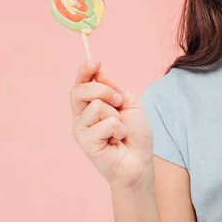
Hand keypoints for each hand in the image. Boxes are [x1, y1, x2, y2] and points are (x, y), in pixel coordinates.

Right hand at [69, 60, 154, 189]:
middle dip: (104, 90)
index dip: (84, 70)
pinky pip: (104, 123)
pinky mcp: (85, 143)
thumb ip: (114, 87)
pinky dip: (118, 130)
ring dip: (116, 115)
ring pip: (96, 106)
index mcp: (91, 104)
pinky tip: (117, 140)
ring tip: (120, 129)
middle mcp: (81, 116)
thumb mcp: (129, 103)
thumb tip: (98, 71)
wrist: (141, 160)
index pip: (80, 83)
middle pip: (80, 90)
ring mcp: (81, 129)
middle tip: (119, 102)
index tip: (94, 61)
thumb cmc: (135, 134)